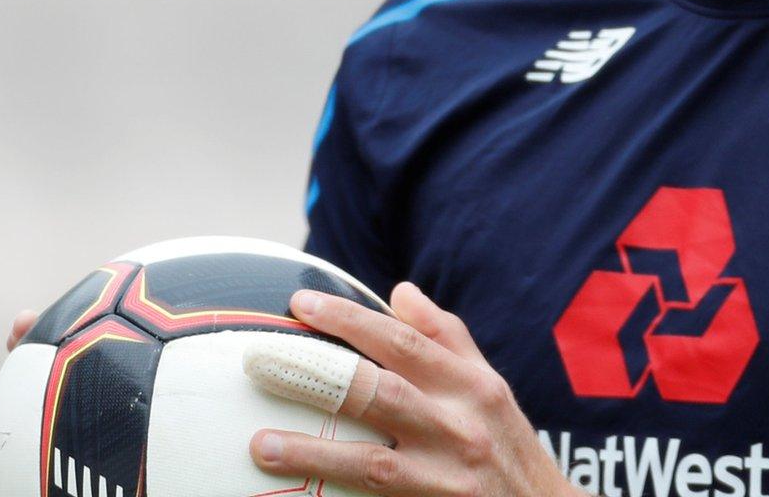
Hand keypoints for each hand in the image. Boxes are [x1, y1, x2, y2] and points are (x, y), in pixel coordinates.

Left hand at [247, 282, 576, 496]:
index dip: (349, 319)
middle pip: (380, 391)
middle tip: (259, 361)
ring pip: (372, 461)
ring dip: (314, 451)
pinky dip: (338, 492)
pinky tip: (297, 496)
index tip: (300, 303)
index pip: (403, 341)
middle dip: (318, 375)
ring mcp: (449, 479)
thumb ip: (446, 339)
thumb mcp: (490, 387)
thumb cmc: (509, 446)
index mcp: (471, 385)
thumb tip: (399, 291)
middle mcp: (461, 427)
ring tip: (261, 445)